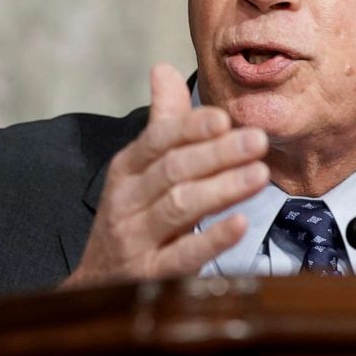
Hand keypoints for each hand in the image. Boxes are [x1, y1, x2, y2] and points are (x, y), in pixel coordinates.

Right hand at [61, 64, 268, 287]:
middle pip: (173, 170)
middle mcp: (127, 201)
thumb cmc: (131, 218)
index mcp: (127, 169)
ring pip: (179, 207)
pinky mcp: (149, 276)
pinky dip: (211, 239)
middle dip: (217, 153)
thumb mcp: (138, 171)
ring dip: (221, 189)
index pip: (158, 140)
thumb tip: (163, 68)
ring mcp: (135, 240)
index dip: (191, 128)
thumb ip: (160, 122)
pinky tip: (240, 224)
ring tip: (259, 174)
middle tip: (258, 140)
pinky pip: (182, 257)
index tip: (225, 117)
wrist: (96, 287)